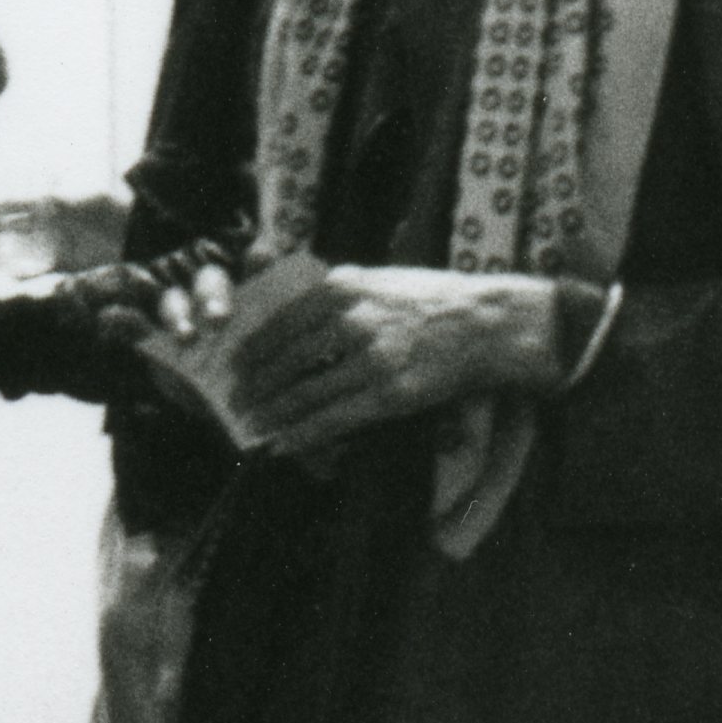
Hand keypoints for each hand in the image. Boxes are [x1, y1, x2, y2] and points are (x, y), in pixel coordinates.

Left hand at [220, 264, 573, 459]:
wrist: (486, 323)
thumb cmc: (434, 299)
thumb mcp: (380, 278)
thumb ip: (339, 291)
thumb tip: (296, 308)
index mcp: (343, 289)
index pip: (281, 323)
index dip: (253, 350)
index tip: (235, 366)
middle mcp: (351, 321)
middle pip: (286, 361)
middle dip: (256, 386)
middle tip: (236, 402)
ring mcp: (370, 360)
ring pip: (305, 393)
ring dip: (272, 414)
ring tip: (253, 426)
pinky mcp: (390, 394)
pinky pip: (334, 419)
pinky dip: (303, 434)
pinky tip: (283, 444)